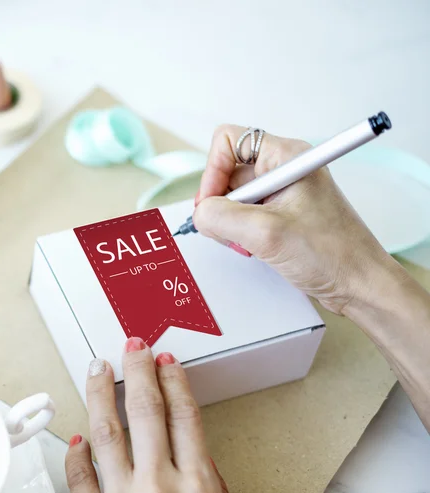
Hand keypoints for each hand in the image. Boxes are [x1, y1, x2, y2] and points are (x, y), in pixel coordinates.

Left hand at [65, 338, 249, 492]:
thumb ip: (212, 486)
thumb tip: (192, 455)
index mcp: (198, 485)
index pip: (184, 415)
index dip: (174, 381)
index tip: (166, 362)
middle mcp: (159, 485)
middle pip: (145, 410)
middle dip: (138, 370)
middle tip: (132, 346)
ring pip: (106, 431)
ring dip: (100, 392)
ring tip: (97, 368)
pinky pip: (79, 477)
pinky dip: (77, 452)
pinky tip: (78, 435)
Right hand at [193, 125, 399, 313]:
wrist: (359, 285)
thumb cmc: (332, 254)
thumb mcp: (266, 233)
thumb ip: (222, 216)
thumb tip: (199, 213)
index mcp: (286, 157)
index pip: (228, 141)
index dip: (213, 171)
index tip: (211, 204)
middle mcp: (283, 169)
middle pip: (227, 173)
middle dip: (220, 204)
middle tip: (230, 231)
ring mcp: (282, 193)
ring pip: (232, 198)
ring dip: (229, 223)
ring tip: (247, 244)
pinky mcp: (281, 214)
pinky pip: (244, 216)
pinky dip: (239, 233)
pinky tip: (253, 248)